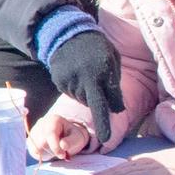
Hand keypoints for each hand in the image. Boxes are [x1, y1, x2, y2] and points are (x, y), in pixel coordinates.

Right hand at [28, 112, 91, 161]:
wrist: (65, 135)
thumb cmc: (72, 136)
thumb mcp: (77, 137)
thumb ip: (71, 141)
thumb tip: (63, 145)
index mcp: (53, 120)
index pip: (50, 134)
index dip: (56, 147)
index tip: (62, 155)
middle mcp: (40, 124)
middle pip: (42, 143)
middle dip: (53, 151)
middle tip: (62, 152)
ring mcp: (33, 132)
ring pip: (37, 148)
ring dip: (48, 153)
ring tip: (55, 149)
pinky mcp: (30, 140)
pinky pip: (34, 151)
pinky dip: (43, 154)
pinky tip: (49, 150)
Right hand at [44, 31, 124, 145]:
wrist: (67, 33)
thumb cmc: (96, 47)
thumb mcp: (112, 60)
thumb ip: (114, 84)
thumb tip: (116, 109)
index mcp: (100, 74)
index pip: (104, 104)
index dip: (104, 122)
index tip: (104, 140)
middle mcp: (83, 80)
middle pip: (93, 103)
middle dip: (98, 97)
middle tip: (96, 78)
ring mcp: (69, 81)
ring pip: (82, 99)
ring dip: (86, 92)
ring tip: (85, 72)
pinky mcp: (59, 82)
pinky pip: (71, 93)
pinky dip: (75, 87)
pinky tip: (75, 73)